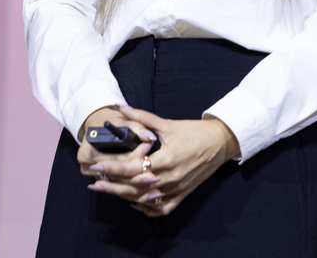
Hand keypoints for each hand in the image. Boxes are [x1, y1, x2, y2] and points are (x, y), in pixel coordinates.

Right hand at [75, 107, 156, 198]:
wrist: (99, 130)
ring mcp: (94, 177)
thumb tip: (150, 137)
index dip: (133, 155)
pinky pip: (121, 192)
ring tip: (158, 190)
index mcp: (88, 152)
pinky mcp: (103, 183)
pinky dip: (137, 194)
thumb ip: (137, 127)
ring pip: (120, 188)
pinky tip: (152, 195)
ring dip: (140, 190)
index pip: (115, 158)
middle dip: (139, 175)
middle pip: (118, 176)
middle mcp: (88, 167)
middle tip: (157, 175)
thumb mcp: (123, 121)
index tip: (149, 148)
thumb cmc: (112, 124)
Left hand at [89, 104, 240, 216]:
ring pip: (145, 200)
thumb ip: (143, 117)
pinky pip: (161, 209)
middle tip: (94, 183)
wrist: (221, 141)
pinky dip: (146, 209)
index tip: (96, 167)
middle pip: (134, 188)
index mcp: (166, 159)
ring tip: (108, 191)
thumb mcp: (169, 124)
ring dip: (125, 197)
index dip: (112, 168)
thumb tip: (122, 107)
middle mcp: (170, 177)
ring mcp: (177, 188)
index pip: (132, 168)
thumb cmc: (195, 131)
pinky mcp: (183, 194)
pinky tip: (134, 203)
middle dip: (112, 186)